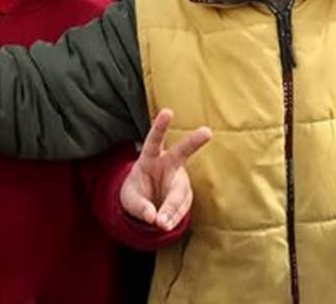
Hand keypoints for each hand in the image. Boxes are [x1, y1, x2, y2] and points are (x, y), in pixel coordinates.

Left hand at [120, 109, 210, 230]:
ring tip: (161, 224)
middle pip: (182, 152)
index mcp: (149, 158)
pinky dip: (173, 219)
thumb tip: (153, 217)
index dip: (160, 126)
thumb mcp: (129, 200)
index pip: (154, 141)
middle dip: (194, 141)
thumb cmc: (135, 194)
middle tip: (207, 132)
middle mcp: (168, 164)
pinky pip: (181, 209)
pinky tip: (165, 224)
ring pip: (179, 192)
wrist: (145, 205)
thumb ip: (139, 207)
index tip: (168, 111)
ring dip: (171, 209)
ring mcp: (179, 179)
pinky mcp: (186, 195)